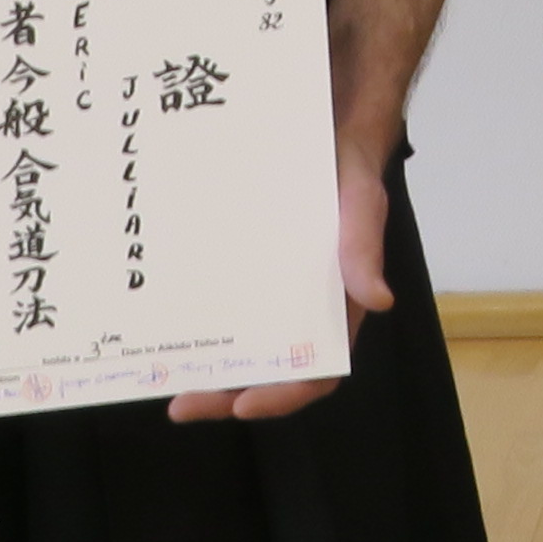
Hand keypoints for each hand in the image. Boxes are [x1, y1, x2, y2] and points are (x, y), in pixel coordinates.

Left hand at [171, 151, 387, 421]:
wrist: (324, 136)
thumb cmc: (348, 176)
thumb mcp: (360, 206)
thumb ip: (364, 250)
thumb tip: (380, 300)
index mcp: (336, 312)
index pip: (315, 372)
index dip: (282, 396)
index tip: (243, 405)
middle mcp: (301, 315)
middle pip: (266, 374)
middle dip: (226, 395)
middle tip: (182, 404)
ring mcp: (268, 297)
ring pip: (239, 351)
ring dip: (206, 372)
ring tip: (164, 380)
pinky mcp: (242, 275)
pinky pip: (218, 311)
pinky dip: (196, 330)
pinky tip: (162, 332)